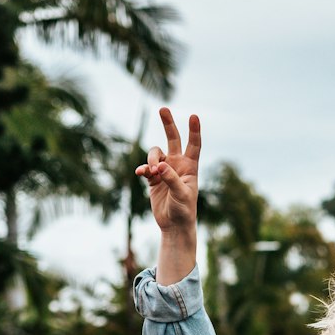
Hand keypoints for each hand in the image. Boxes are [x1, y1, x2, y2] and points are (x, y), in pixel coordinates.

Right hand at [135, 107, 200, 231]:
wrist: (174, 225)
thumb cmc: (183, 211)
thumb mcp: (181, 195)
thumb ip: (171, 179)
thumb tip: (159, 165)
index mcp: (190, 167)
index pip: (193, 145)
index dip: (194, 130)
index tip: (194, 116)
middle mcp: (177, 165)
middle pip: (172, 138)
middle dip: (168, 124)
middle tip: (163, 109)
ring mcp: (164, 170)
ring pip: (155, 153)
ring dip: (151, 159)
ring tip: (151, 172)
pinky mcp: (153, 178)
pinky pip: (145, 167)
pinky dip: (142, 169)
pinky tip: (140, 175)